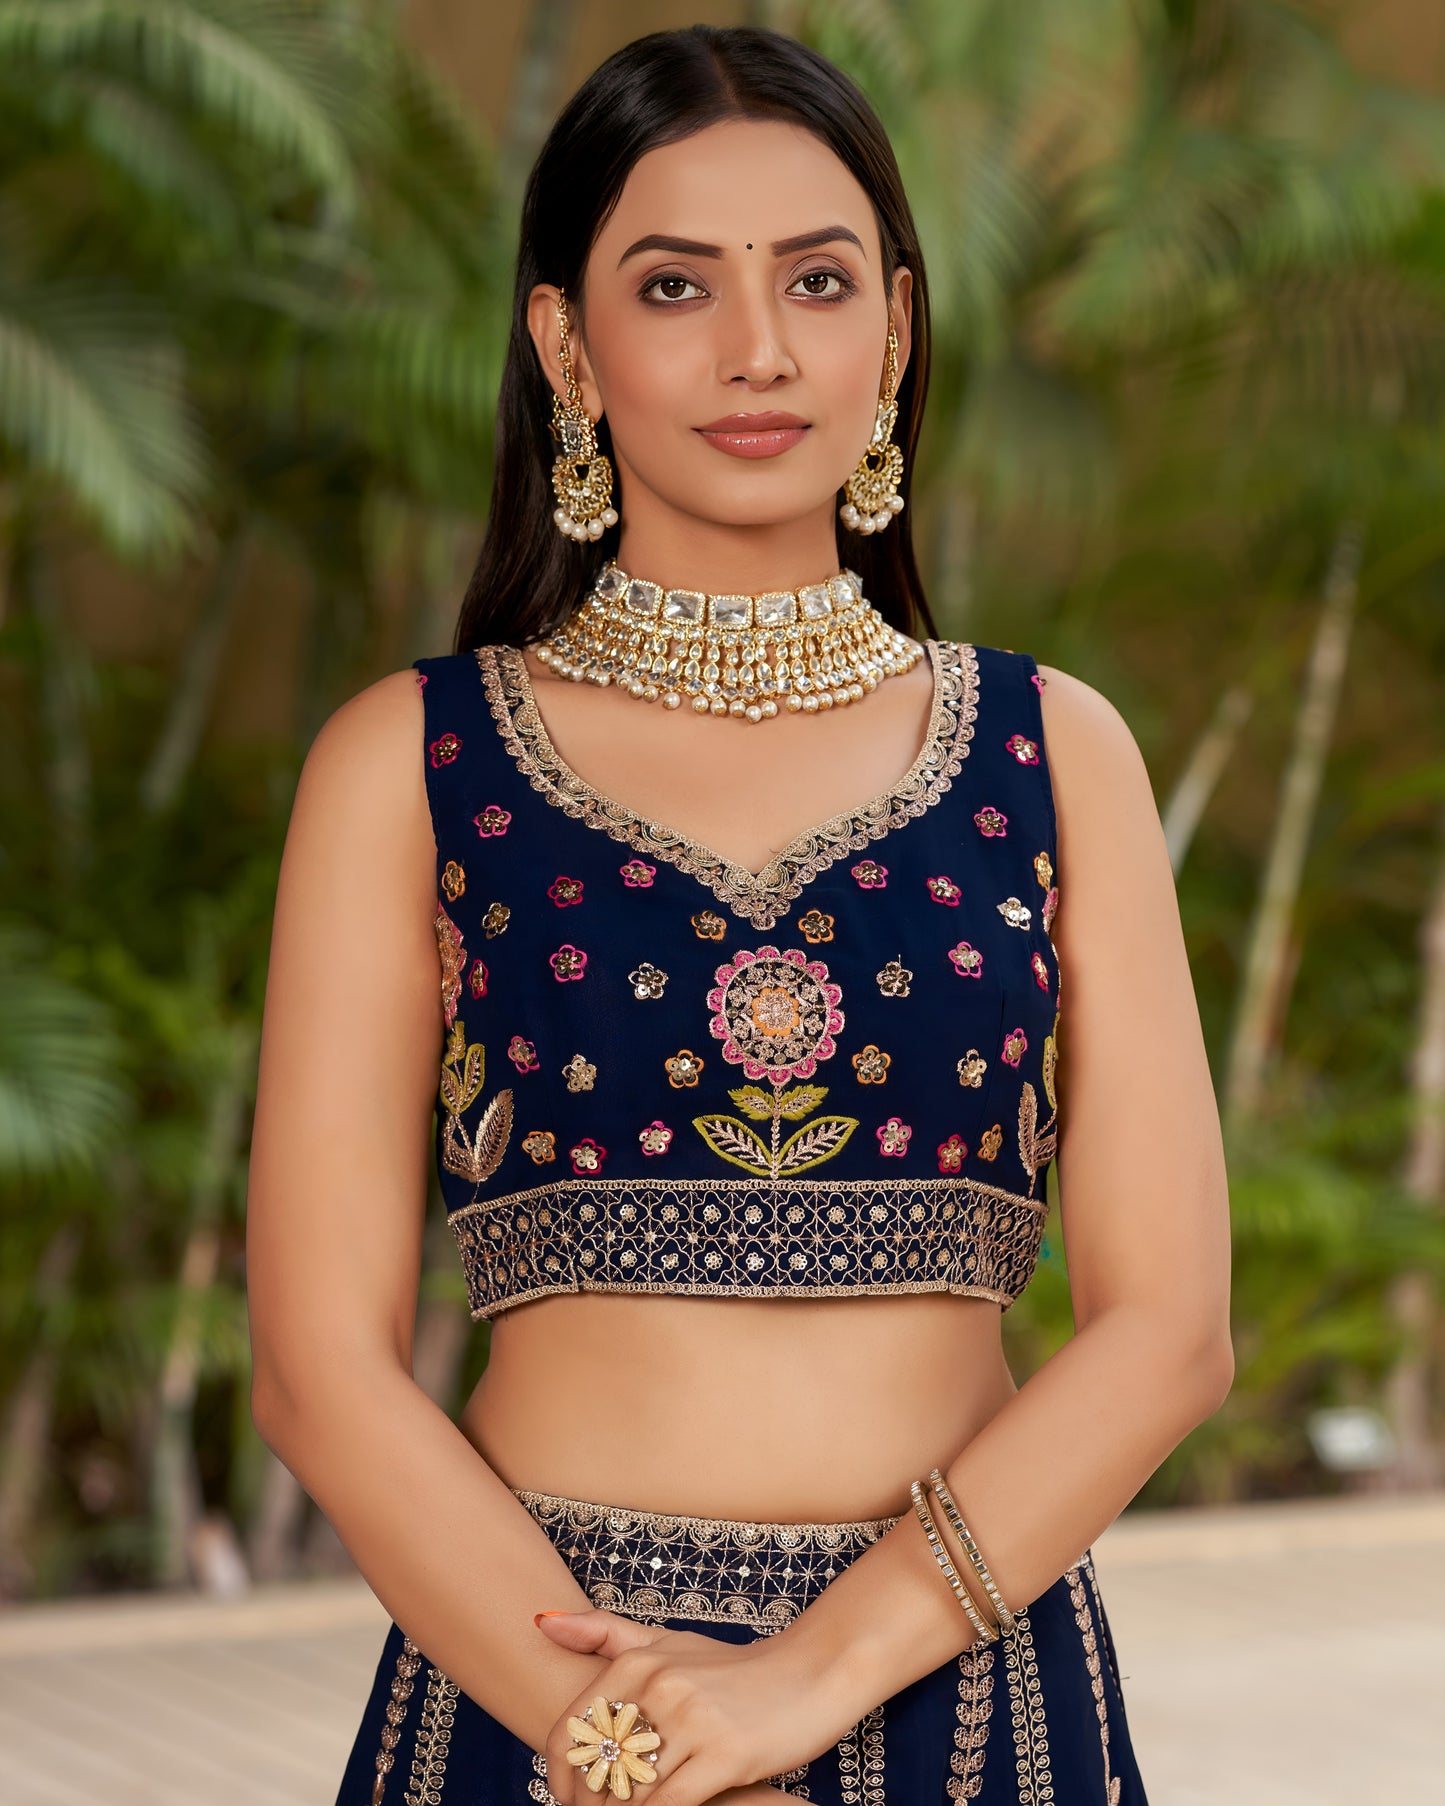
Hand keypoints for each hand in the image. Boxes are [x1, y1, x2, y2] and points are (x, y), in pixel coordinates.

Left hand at [535, 1605, 853, 1804]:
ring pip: (630, 1794)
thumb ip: (604, 1633)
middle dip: (590, 1802)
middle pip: (596, 1770)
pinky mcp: (726, 1755)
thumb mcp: (668, 1642)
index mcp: (640, 1662)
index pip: (571, 1731)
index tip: (568, 1797)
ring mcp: (693, 1721)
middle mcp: (661, 1686)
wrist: (812, 1673)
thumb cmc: (733, 1668)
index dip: (560, 1777)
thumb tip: (539, 1621)